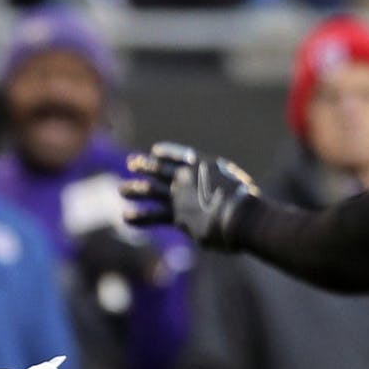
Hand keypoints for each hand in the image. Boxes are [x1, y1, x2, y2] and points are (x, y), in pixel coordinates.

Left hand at [121, 142, 260, 248]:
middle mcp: (188, 177)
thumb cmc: (247, 203)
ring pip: (151, 190)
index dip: (167, 153)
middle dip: (145, 166)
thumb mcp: (237, 187)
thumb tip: (218, 201)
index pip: (181, 155)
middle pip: (161, 169)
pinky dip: (139, 216)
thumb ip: (223, 188)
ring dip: (135, 189)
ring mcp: (180, 195)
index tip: (155, 151)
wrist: (241, 215)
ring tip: (121, 189)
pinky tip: (126, 216)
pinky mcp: (177, 215)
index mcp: (205, 165)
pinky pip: (153, 214)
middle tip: (132, 163)